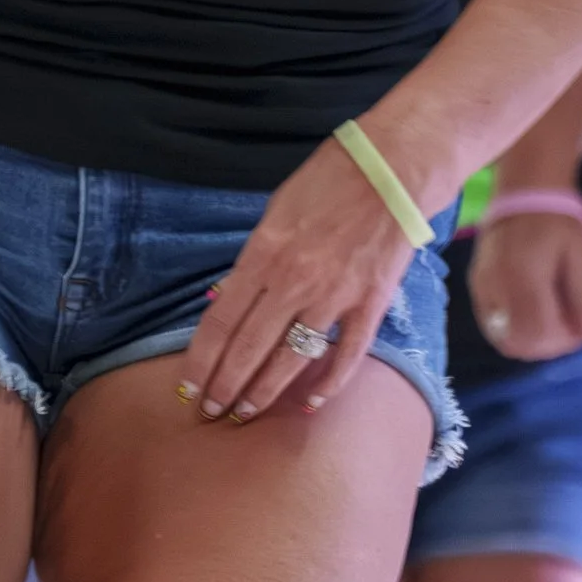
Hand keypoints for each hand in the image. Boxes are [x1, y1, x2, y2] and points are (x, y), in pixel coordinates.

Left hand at [183, 139, 417, 421]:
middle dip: (224, 386)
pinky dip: (328, 383)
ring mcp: (334, 295)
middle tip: (210, 412)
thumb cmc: (329, 179)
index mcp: (263, 254)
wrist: (393, 168)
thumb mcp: (275, 211)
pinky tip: (309, 403)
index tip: (188, 386)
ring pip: (290, 358)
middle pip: (248, 348)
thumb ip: (254, 259)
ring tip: (245, 414)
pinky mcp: (370, 303)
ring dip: (264, 392)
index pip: (220, 322)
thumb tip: (229, 300)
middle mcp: (293, 281)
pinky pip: (346, 354)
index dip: (200, 360)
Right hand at [466, 208, 581, 364]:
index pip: (540, 331)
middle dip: (548, 346)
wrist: (523, 196)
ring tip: (552, 326)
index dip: (564, 342)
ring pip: (502, 339)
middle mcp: (498, 286)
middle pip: (519, 342)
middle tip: (568, 332)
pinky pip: (491, 325)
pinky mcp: (477, 287)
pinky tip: (532, 319)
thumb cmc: (557, 223)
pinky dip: (513, 332)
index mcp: (526, 276)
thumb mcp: (579, 255)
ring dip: (530, 343)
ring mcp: (483, 288)